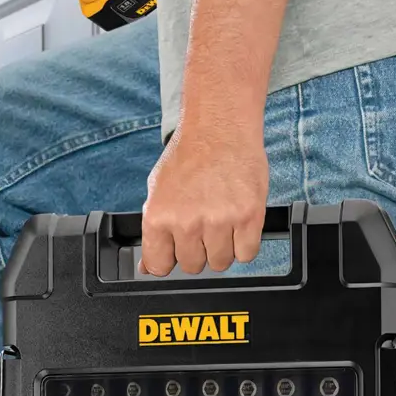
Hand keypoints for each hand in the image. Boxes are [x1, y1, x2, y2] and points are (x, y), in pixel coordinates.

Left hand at [140, 122, 267, 275]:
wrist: (220, 128)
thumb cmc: (189, 157)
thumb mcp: (157, 191)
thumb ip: (154, 231)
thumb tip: (147, 267)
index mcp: (159, 217)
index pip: (159, 266)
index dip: (169, 260)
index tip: (175, 252)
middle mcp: (187, 222)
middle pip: (193, 266)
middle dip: (198, 251)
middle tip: (203, 227)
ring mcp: (219, 220)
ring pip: (220, 263)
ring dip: (223, 248)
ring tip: (222, 221)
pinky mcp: (248, 216)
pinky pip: (246, 254)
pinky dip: (245, 244)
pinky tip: (238, 223)